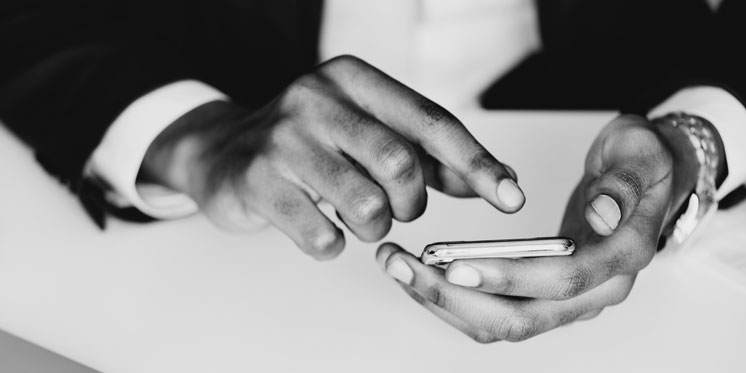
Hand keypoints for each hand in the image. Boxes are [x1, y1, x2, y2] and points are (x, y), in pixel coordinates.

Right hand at [142, 55, 524, 259]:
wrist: (223, 152)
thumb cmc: (311, 144)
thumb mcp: (367, 132)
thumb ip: (428, 154)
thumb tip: (497, 180)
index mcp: (353, 79)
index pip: (431, 122)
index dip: (476, 163)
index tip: (511, 197)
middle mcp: (316, 99)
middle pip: (400, 164)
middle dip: (410, 204)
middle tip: (396, 209)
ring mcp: (282, 140)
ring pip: (366, 206)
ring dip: (373, 227)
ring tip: (357, 218)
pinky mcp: (256, 182)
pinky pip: (322, 236)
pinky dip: (333, 244)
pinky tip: (321, 228)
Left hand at [376, 114, 715, 341]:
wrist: (647, 177)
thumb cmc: (642, 163)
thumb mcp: (640, 155)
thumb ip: (622, 185)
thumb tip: (603, 215)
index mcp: (621, 258)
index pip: (561, 282)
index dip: (508, 277)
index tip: (454, 265)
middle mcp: (596, 291)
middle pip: (520, 317)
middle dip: (454, 297)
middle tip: (403, 264)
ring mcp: (569, 299)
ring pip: (500, 322)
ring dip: (444, 301)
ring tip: (398, 267)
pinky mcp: (546, 294)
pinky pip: (495, 311)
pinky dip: (455, 299)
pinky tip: (421, 273)